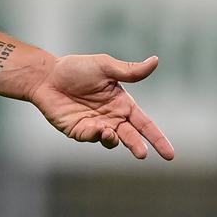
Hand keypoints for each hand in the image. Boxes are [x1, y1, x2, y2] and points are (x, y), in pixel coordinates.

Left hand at [27, 54, 175, 159]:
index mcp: (122, 103)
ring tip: (110, 132)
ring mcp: (95, 126)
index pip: (145, 124)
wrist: (46, 76)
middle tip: (142, 154)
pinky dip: (95, 135)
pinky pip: (91, 137)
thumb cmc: (75, 68)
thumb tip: (156, 61)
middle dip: (138, 146)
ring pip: (112, 140)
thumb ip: (129, 70)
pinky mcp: (79, 131)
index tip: (170, 155)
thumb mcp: (104, 66)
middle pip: (131, 136)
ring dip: (114, 140)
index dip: (158, 138)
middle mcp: (112, 117)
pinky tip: (95, 128)